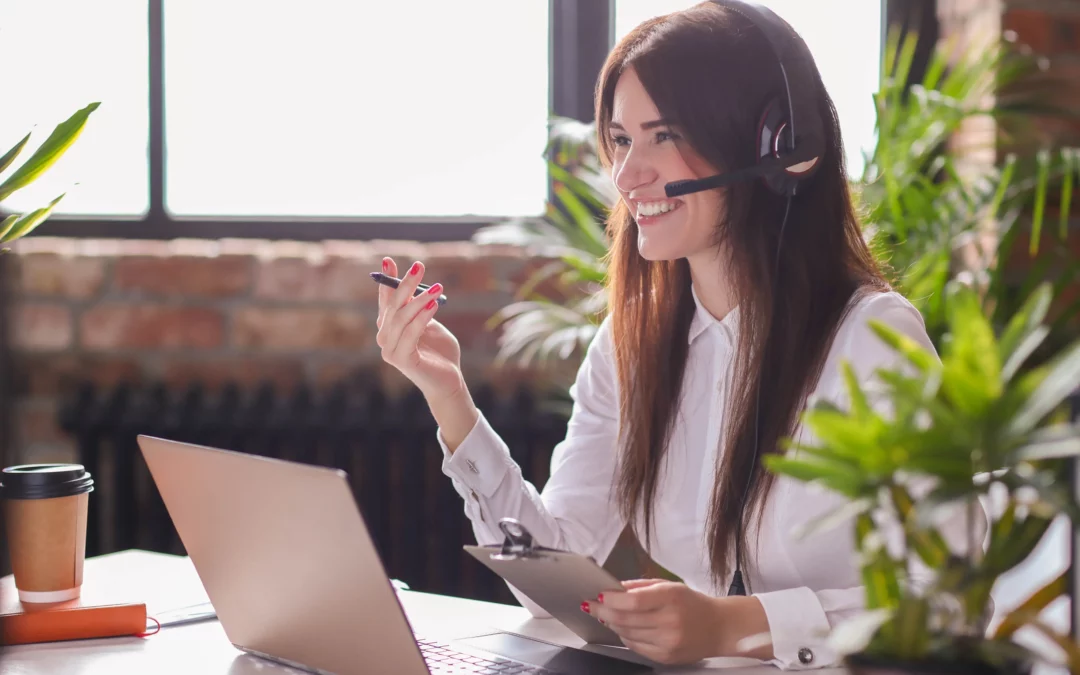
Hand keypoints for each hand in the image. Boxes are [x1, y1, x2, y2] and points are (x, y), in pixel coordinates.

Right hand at [375, 257, 464, 404]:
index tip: (388, 260)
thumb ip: (421, 309)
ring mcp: (390, 350)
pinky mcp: (401, 360)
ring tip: (437, 288)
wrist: (449, 381)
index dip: (387, 280)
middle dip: (405, 284)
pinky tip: (434, 305)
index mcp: (390, 327)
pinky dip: (422, 318)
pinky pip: (410, 334)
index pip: (386, 299)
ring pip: (402, 318)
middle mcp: (385, 338)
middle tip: (419, 266)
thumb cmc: (440, 352)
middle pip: (393, 305)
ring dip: (419, 299)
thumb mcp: (430, 323)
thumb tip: (418, 286)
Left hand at [584, 579, 749, 664]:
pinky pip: (635, 647)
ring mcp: (668, 642)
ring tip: (604, 615)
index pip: (633, 601)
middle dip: (603, 612)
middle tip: (590, 605)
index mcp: (671, 598)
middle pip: (626, 619)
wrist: (720, 628)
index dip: (611, 599)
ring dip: (612, 624)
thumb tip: (614, 589)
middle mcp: (670, 621)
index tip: (598, 595)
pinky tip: (621, 628)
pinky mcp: (666, 657)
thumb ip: (641, 587)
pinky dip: (624, 636)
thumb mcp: (670, 586)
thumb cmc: (692, 603)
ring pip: (627, 634)